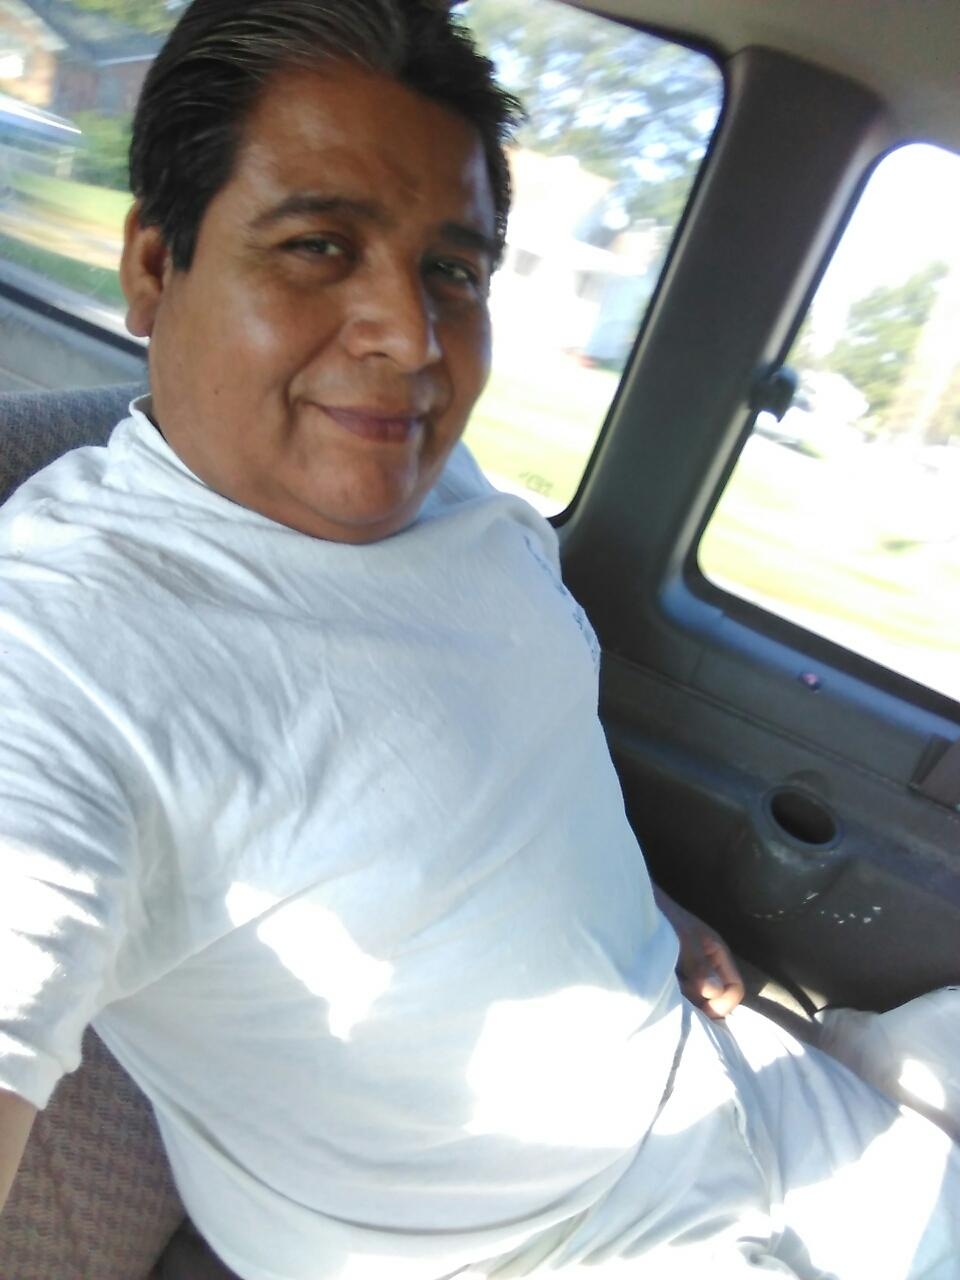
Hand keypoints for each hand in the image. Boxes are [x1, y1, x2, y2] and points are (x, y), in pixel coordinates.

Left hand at [653, 886, 744, 1018]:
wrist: (632, 904)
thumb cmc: (662, 916)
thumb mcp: (683, 939)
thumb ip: (699, 965)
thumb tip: (715, 992)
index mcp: (717, 953)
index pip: (735, 988)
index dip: (722, 1004)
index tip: (700, 1010)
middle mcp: (708, 964)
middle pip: (716, 997)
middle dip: (700, 1003)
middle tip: (678, 998)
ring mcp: (690, 970)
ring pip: (697, 997)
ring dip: (685, 1000)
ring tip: (666, 991)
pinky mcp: (673, 973)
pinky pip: (681, 993)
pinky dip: (673, 996)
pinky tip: (659, 989)